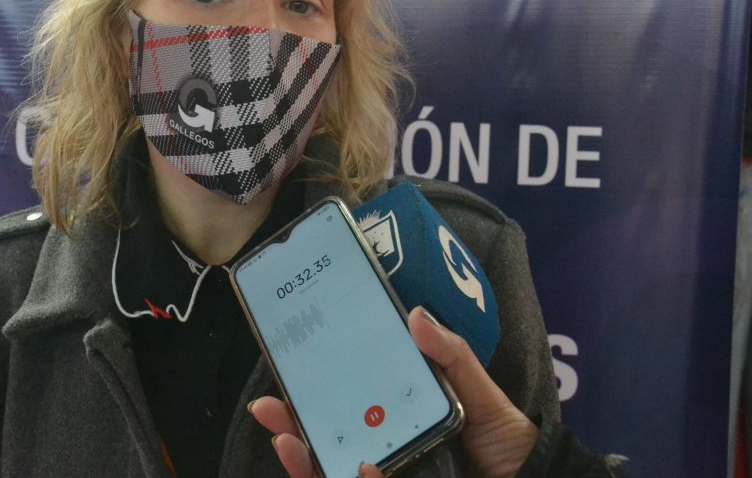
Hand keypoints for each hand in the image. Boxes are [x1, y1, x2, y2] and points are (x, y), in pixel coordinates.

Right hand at [250, 306, 538, 477]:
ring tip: (288, 440)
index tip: (286, 371)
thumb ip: (451, 357)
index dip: (309, 395)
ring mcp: (387, 475)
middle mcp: (383, 453)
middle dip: (289, 427)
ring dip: (304, 460)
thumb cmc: (507, 444)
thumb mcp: (480, 395)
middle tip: (268, 407)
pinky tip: (359, 470)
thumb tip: (414, 313)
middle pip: (324, 443)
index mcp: (394, 423)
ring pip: (330, 472)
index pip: (342, 409)